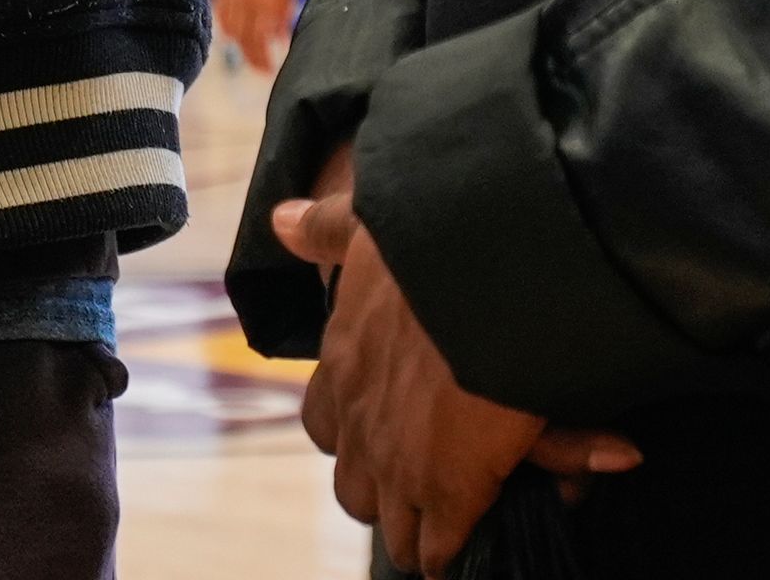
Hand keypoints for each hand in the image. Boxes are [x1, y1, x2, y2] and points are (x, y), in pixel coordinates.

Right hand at [215, 0, 302, 72]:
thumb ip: (284, 14)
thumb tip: (279, 39)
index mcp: (267, 0)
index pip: (261, 40)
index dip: (264, 58)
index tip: (270, 69)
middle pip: (245, 39)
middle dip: (253, 58)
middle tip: (262, 68)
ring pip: (230, 29)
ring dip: (239, 45)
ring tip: (249, 53)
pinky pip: (221, 13)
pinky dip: (226, 27)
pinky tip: (233, 35)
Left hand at [278, 186, 636, 575]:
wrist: (489, 278)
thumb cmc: (435, 247)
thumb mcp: (371, 226)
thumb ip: (325, 229)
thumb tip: (280, 222)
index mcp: (343, 362)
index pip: (323, 422)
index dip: (351, 431)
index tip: (384, 426)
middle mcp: (359, 420)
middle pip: (353, 488)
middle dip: (383, 491)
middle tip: (422, 481)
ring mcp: (399, 463)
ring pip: (392, 527)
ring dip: (416, 526)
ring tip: (447, 522)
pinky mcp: (448, 491)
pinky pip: (437, 547)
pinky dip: (452, 547)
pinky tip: (470, 539)